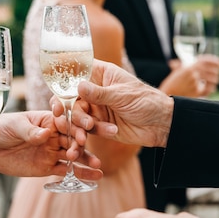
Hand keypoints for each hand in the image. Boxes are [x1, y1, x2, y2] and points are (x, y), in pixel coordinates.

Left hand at [0, 111, 101, 179]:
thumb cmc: (1, 129)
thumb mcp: (15, 126)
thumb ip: (30, 131)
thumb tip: (45, 134)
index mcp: (48, 120)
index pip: (65, 122)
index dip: (74, 127)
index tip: (79, 134)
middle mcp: (54, 135)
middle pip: (72, 139)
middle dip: (80, 145)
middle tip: (81, 150)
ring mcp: (52, 151)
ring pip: (73, 156)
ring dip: (85, 160)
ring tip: (97, 166)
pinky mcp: (48, 166)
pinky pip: (66, 171)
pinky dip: (79, 174)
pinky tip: (94, 177)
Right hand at [54, 59, 173, 147]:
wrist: (161, 125)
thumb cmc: (147, 101)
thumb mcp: (123, 95)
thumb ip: (99, 93)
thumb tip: (78, 87)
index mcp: (101, 75)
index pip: (76, 72)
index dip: (63, 81)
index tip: (57, 94)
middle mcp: (94, 90)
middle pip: (70, 97)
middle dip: (67, 111)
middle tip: (64, 119)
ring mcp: (95, 108)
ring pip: (75, 116)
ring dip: (76, 127)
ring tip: (83, 137)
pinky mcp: (97, 125)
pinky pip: (84, 130)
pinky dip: (82, 138)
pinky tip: (81, 146)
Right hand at [162, 55, 218, 96]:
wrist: (165, 96)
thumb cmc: (171, 84)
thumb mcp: (177, 72)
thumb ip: (186, 67)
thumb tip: (192, 62)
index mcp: (188, 67)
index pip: (205, 61)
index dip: (215, 61)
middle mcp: (192, 74)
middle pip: (211, 71)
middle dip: (216, 72)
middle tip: (217, 72)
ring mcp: (195, 84)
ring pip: (212, 80)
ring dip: (215, 80)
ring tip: (214, 80)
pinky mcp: (196, 93)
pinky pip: (209, 89)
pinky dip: (212, 88)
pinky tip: (211, 88)